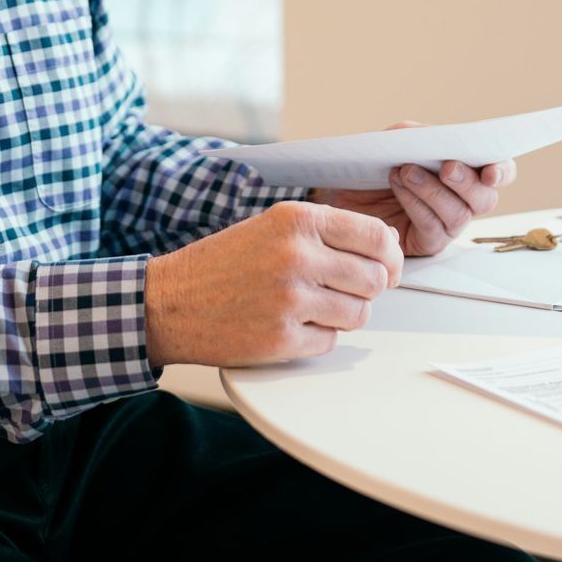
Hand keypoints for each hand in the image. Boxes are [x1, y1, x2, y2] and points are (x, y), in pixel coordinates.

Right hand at [145, 200, 402, 366]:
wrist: (171, 303)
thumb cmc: (223, 263)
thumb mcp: (272, 227)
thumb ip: (326, 232)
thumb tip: (386, 245)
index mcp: (296, 220)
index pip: (374, 235)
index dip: (390, 254)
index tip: (388, 265)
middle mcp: (296, 255)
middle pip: (374, 279)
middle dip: (366, 289)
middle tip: (341, 290)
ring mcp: (289, 299)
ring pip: (359, 314)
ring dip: (344, 315)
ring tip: (313, 306)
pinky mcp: (282, 338)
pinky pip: (330, 341)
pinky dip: (317, 337)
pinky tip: (289, 324)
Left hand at [313, 123, 515, 257]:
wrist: (340, 187)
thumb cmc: (375, 162)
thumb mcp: (398, 139)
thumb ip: (423, 135)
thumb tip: (442, 138)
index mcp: (465, 169)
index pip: (500, 172)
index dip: (502, 171)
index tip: (490, 171)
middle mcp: (462, 199)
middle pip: (485, 199)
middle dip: (467, 182)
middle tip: (446, 168)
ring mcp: (447, 223)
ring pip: (459, 214)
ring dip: (434, 190)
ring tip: (407, 171)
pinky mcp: (427, 242)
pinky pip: (433, 228)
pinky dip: (416, 204)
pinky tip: (399, 187)